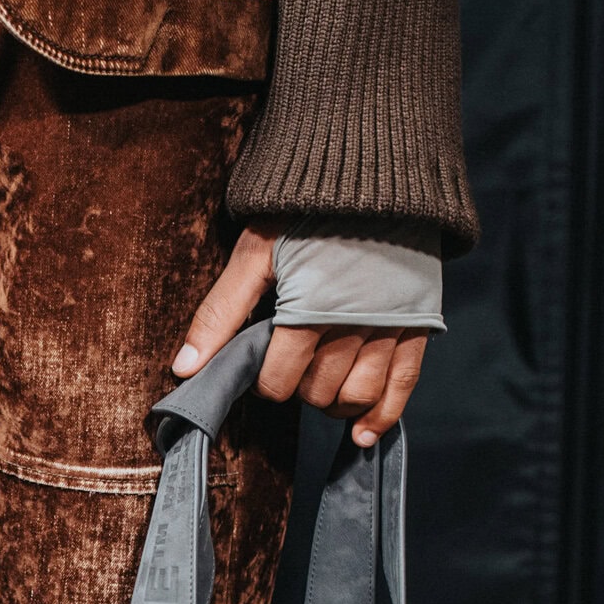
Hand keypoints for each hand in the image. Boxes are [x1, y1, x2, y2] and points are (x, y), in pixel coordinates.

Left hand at [172, 225, 428, 448]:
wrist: (376, 169)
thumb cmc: (307, 209)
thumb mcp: (256, 251)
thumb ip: (221, 311)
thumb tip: (184, 368)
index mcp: (308, 308)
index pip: (280, 380)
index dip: (265, 380)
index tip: (264, 363)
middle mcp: (353, 323)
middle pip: (318, 391)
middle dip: (299, 386)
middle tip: (293, 364)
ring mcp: (391, 326)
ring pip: (357, 395)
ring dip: (333, 402)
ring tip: (321, 386)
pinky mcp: (419, 322)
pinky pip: (403, 386)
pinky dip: (381, 417)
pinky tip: (360, 433)